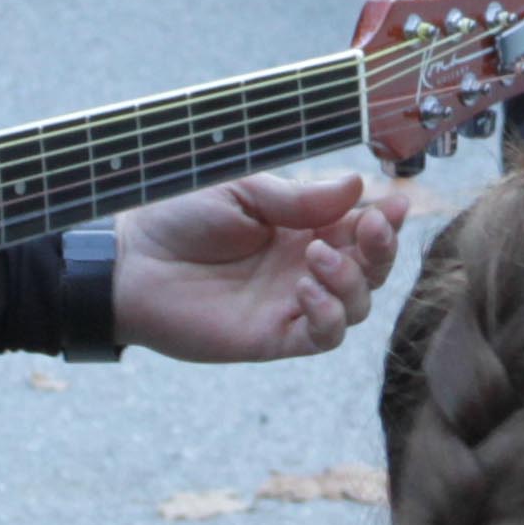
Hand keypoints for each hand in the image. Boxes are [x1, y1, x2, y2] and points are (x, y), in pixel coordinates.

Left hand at [112, 173, 417, 361]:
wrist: (130, 261)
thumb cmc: (177, 215)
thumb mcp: (242, 190)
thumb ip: (298, 197)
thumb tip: (357, 186)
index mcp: (301, 226)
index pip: (361, 226)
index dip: (384, 218)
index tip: (393, 203)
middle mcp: (304, 266)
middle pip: (371, 267)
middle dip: (381, 248)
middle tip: (368, 226)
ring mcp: (291, 303)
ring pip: (357, 306)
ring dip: (353, 281)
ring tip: (316, 257)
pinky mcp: (273, 337)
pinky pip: (323, 336)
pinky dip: (329, 315)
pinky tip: (306, 290)